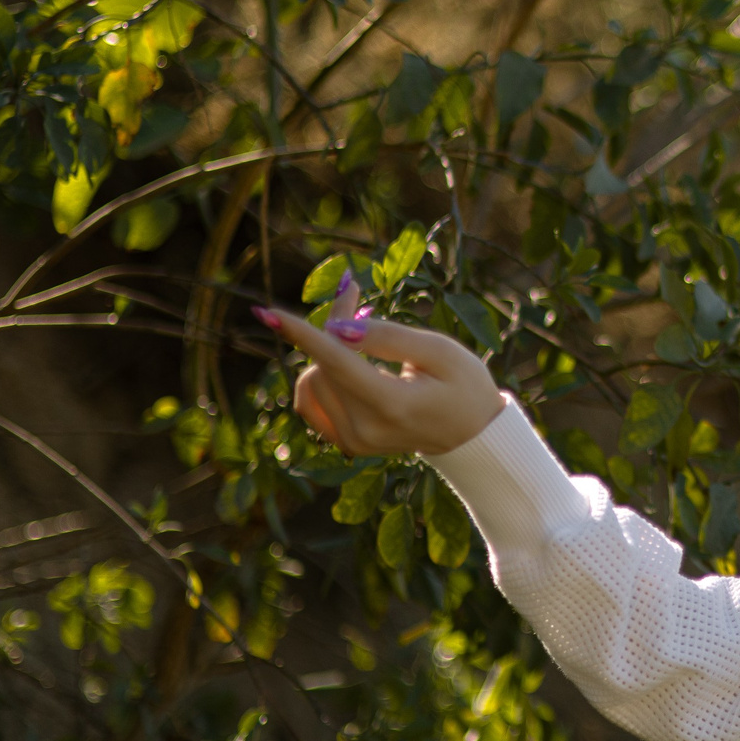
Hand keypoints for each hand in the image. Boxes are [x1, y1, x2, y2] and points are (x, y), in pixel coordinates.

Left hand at [255, 307, 505, 456]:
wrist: (472, 434)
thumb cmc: (463, 385)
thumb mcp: (440, 351)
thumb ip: (389, 338)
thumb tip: (337, 329)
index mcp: (393, 406)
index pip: (337, 364)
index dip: (303, 334)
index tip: (266, 313)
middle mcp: (365, 430)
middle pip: (323, 365)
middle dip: (335, 328)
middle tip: (357, 297)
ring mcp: (352, 441)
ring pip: (313, 380)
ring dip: (328, 352)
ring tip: (362, 338)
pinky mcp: (344, 443)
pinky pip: (310, 400)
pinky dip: (322, 377)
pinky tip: (348, 369)